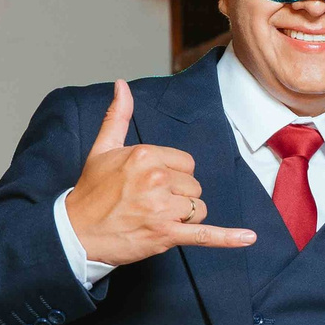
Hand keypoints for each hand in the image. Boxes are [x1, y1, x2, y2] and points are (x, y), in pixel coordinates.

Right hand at [64, 81, 254, 265]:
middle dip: (177, 197)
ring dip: (183, 217)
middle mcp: (156, 179)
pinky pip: (204, 235)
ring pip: (198, 209)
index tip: (149, 185)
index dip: (172, 176)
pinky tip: (248, 238)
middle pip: (194, 187)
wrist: (76, 232)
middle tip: (147, 204)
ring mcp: (162, 208)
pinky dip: (227, 238)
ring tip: (154, 220)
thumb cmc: (90, 192)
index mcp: (145, 155)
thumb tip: (122, 85)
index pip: (186, 163)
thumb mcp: (102, 148)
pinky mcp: (165, 234)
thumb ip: (117, 115)